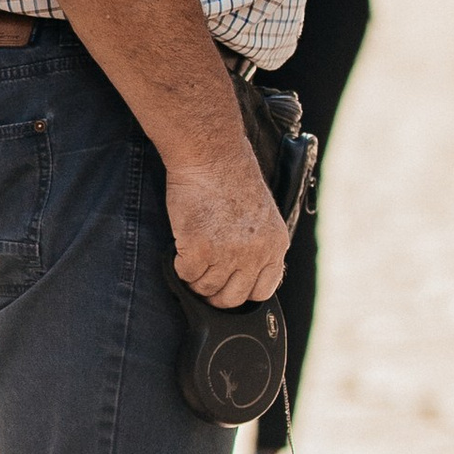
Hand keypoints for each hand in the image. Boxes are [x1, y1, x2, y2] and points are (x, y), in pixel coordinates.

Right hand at [168, 147, 288, 305]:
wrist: (212, 155)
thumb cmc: (231, 178)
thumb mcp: (261, 216)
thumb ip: (257, 246)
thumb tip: (242, 275)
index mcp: (275, 245)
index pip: (262, 291)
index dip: (241, 290)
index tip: (228, 285)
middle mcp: (255, 253)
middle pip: (232, 298)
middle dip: (214, 294)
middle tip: (203, 277)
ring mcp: (228, 253)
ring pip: (206, 288)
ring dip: (195, 277)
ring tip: (191, 253)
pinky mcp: (200, 248)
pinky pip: (185, 274)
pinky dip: (178, 265)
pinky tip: (182, 245)